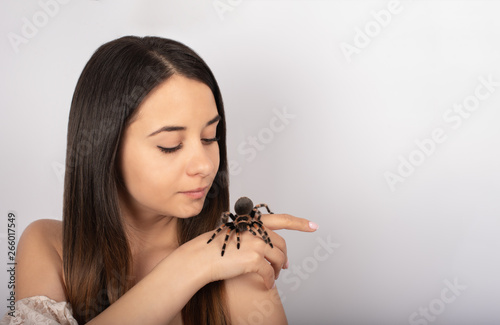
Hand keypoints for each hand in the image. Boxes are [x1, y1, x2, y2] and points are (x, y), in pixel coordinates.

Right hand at [180, 214, 317, 289]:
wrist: (199, 258)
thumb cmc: (213, 247)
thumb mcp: (232, 232)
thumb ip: (249, 233)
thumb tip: (265, 244)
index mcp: (251, 221)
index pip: (281, 219)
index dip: (299, 223)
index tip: (313, 225)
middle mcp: (256, 230)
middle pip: (281, 245)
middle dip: (285, 257)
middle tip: (285, 266)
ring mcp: (256, 243)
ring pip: (279, 259)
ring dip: (278, 270)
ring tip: (274, 275)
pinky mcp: (254, 259)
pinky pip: (270, 273)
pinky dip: (270, 280)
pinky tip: (267, 284)